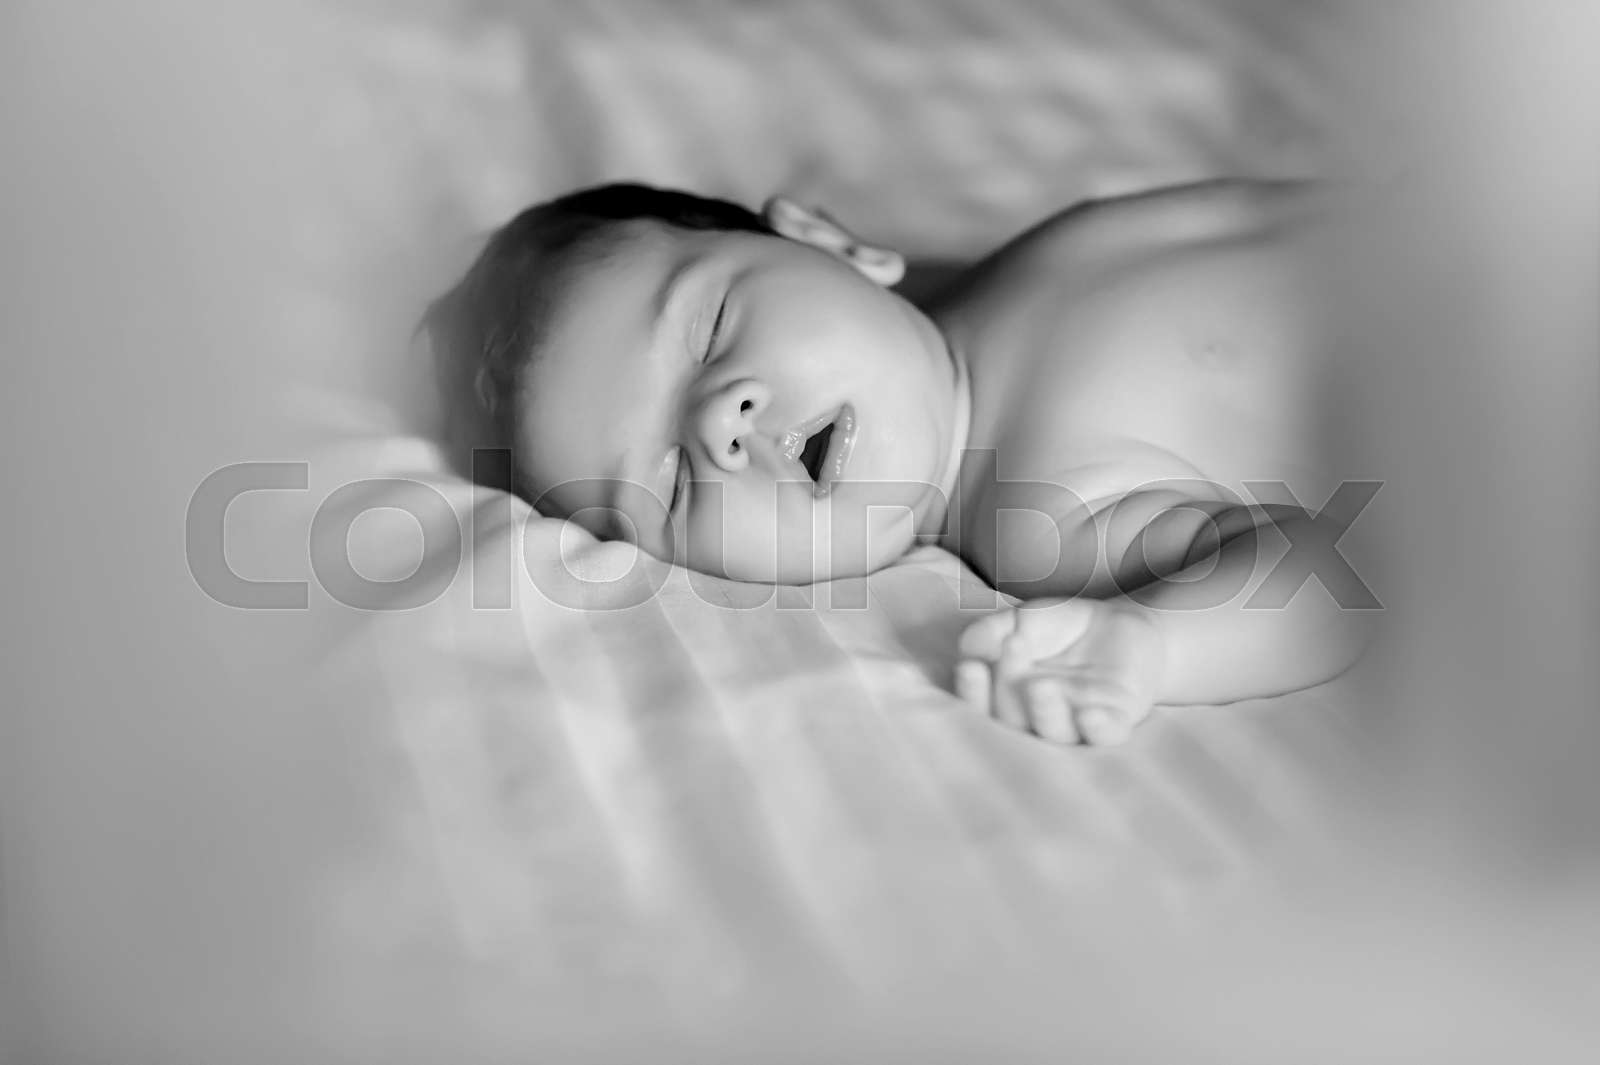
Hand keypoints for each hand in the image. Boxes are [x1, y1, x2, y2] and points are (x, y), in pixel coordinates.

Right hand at [956, 598, 1165, 745]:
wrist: (1120, 623)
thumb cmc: (1062, 628)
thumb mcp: (1022, 620)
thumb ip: (993, 630)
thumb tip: (968, 648)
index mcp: (1009, 701)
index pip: (982, 708)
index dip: (972, 693)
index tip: (969, 667)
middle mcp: (1039, 719)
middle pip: (1014, 721)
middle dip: (1008, 686)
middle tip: (1013, 643)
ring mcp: (1078, 722)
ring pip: (1057, 734)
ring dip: (1045, 713)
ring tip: (1040, 685)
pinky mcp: (1117, 719)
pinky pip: (1107, 736)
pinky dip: (1098, 730)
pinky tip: (1089, 715)